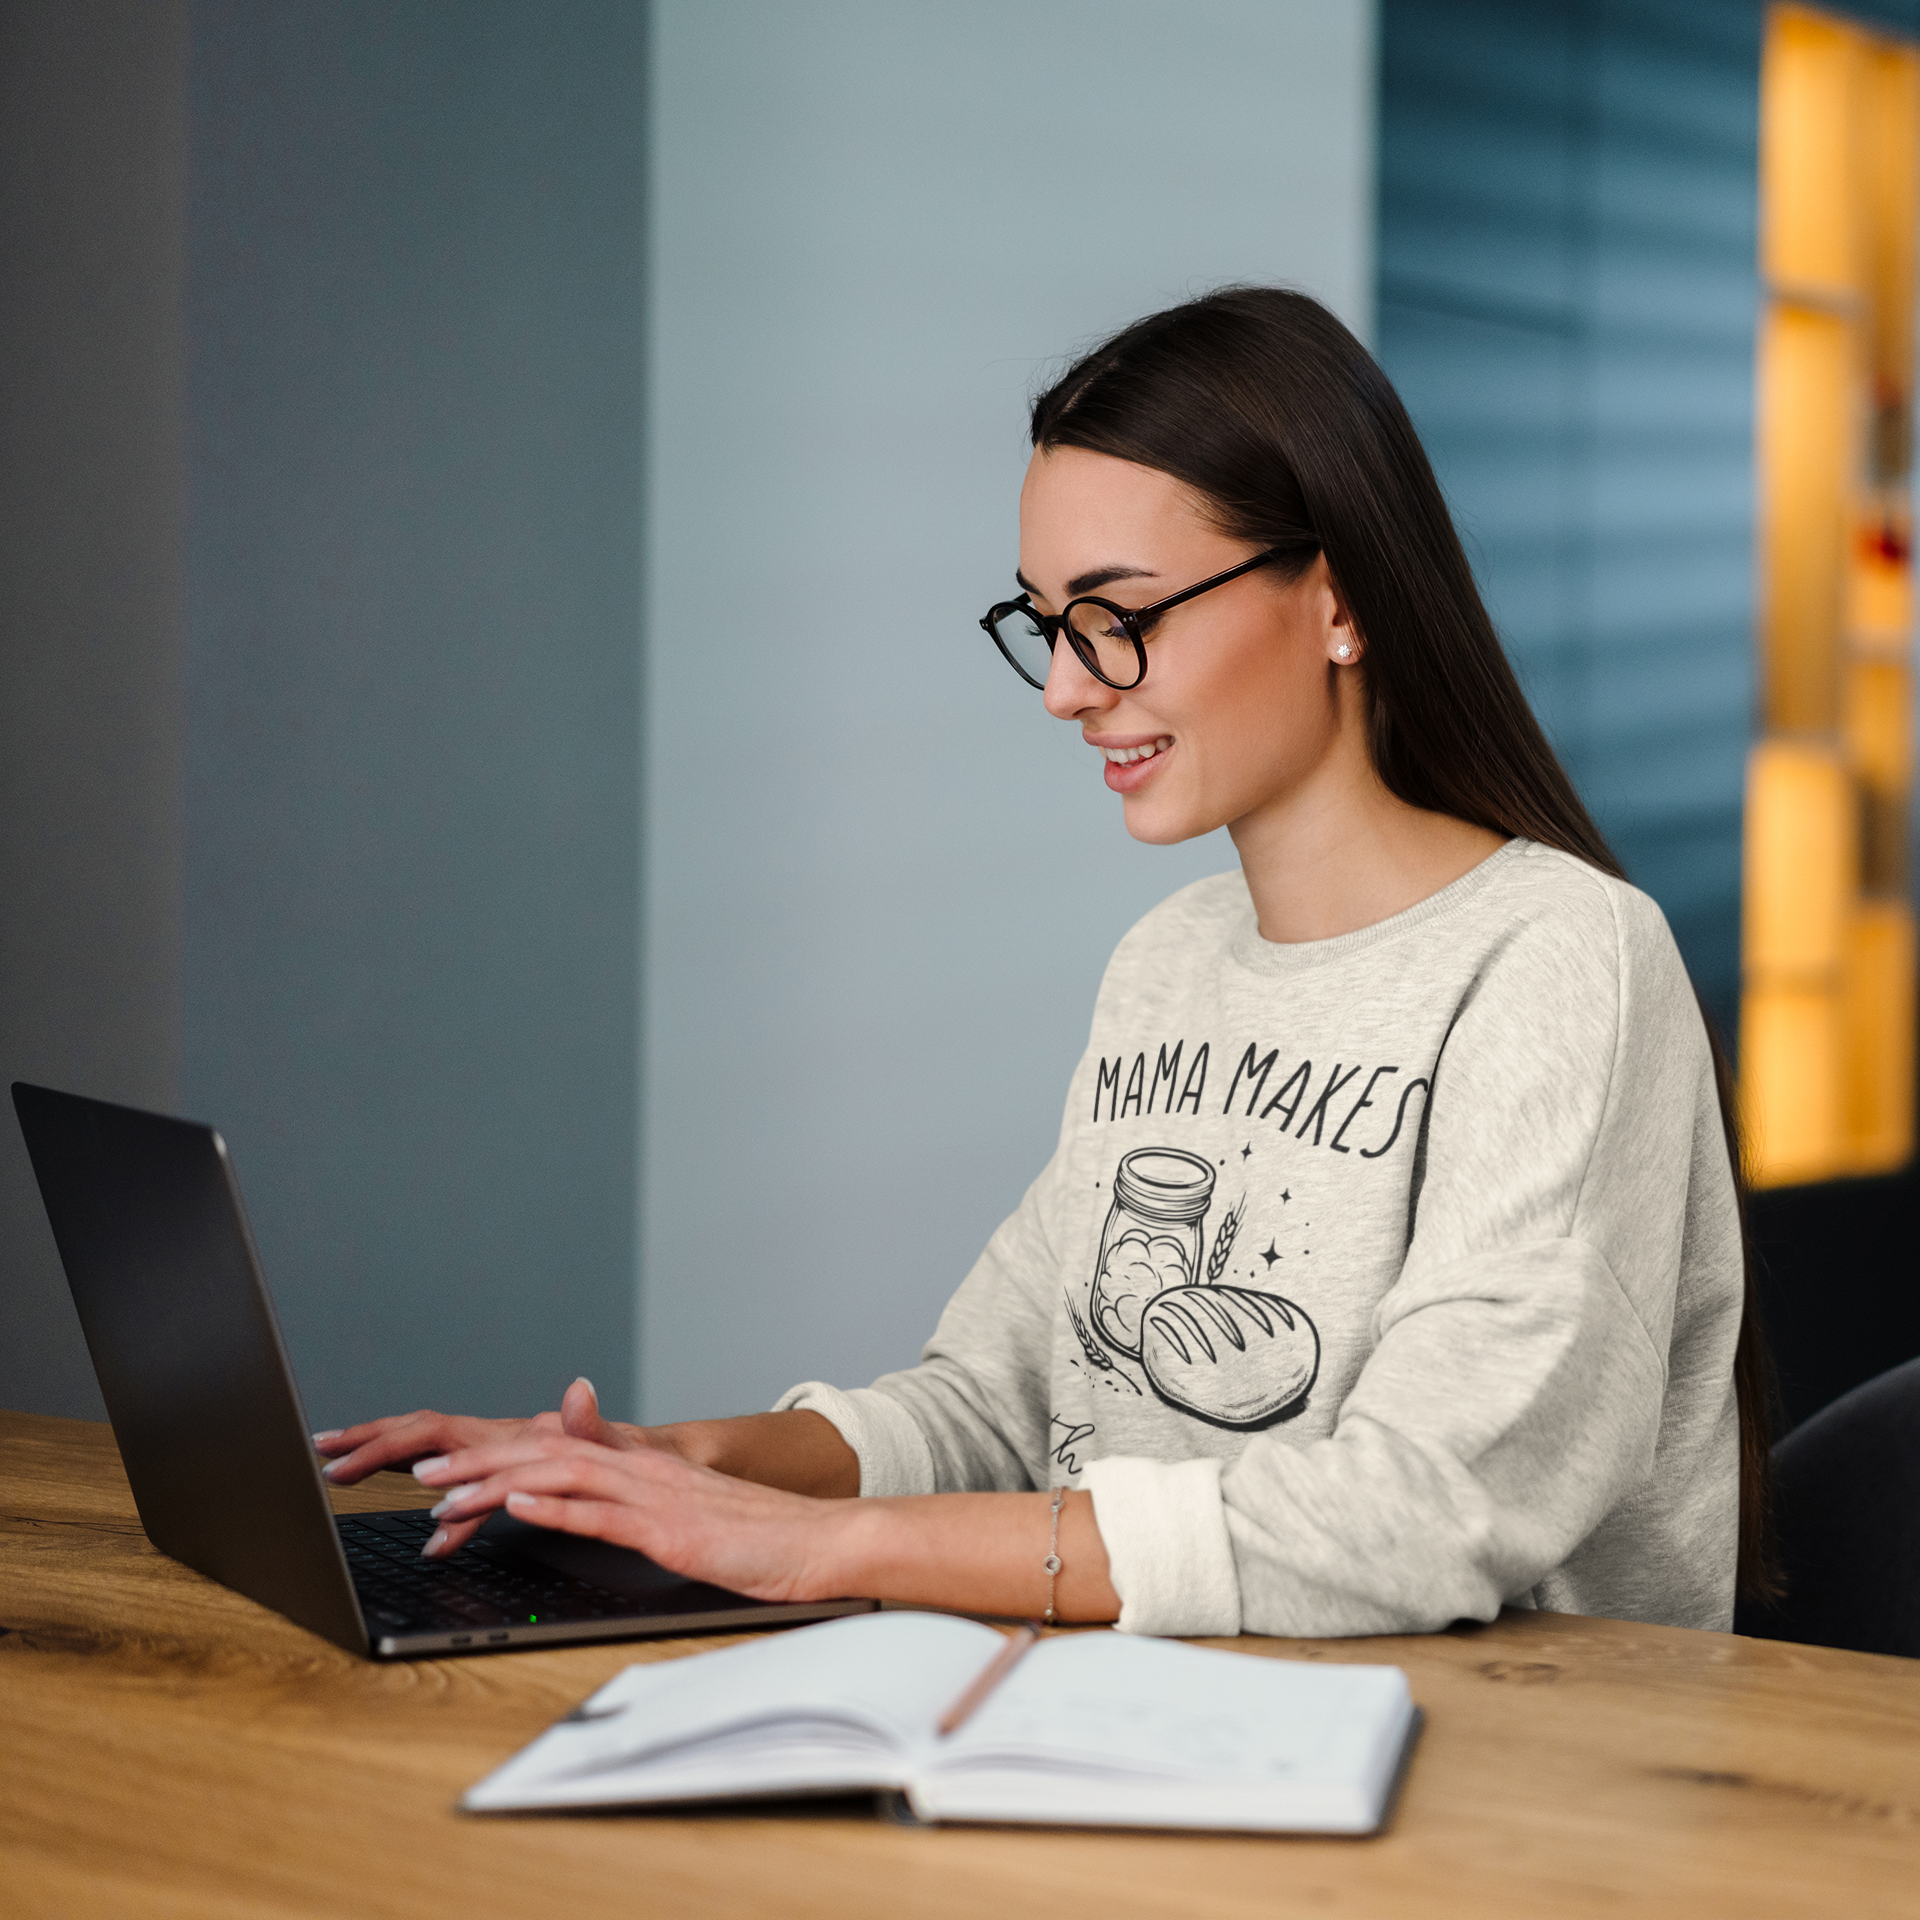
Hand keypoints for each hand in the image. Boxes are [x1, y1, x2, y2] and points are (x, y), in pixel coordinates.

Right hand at [315, 1378, 671, 1555]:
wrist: (674, 1471)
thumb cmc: (648, 1460)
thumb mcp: (623, 1448)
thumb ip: (593, 1427)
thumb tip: (578, 1390)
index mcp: (520, 1436)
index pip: (441, 1431)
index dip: (391, 1442)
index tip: (346, 1452)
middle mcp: (510, 1441)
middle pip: (427, 1435)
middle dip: (372, 1443)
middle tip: (324, 1455)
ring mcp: (514, 1459)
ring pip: (442, 1457)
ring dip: (393, 1463)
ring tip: (343, 1473)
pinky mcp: (525, 1481)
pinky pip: (472, 1493)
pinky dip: (447, 1514)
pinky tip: (433, 1537)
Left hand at [412, 1429, 854, 1599]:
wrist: (819, 1543)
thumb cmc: (759, 1541)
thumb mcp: (686, 1518)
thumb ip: (636, 1508)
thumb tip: (589, 1510)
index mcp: (645, 1469)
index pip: (556, 1452)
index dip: (496, 1457)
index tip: (447, 1469)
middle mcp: (644, 1471)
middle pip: (545, 1454)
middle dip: (477, 1463)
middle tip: (420, 1472)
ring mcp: (656, 1497)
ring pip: (561, 1476)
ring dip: (496, 1481)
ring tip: (444, 1490)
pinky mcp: (670, 1530)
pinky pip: (604, 1513)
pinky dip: (556, 1505)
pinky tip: (518, 1505)